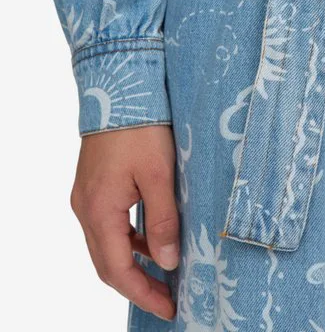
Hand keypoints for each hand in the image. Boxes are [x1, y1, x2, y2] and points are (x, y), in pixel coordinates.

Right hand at [70, 124, 178, 321]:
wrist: (119, 87)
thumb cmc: (141, 128)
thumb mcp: (160, 175)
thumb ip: (163, 221)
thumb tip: (167, 262)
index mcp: (100, 211)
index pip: (118, 270)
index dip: (143, 293)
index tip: (169, 307)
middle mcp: (86, 208)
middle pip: (107, 263)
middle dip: (137, 285)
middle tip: (168, 298)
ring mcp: (86, 196)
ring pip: (106, 244)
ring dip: (132, 263)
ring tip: (164, 273)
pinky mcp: (93, 184)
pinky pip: (107, 224)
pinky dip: (128, 239)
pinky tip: (151, 238)